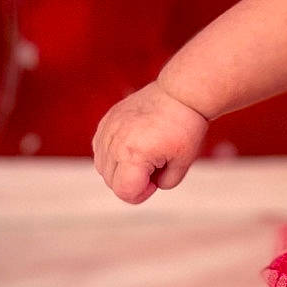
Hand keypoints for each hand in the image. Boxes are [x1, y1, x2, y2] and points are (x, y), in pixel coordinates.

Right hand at [93, 82, 208, 203]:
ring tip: (145, 154)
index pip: (124, 191)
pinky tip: (134, 145)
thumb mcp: (182, 163)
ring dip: (122, 169)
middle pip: (112, 182)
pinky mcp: (106, 121)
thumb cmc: (185, 126)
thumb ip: (163, 183)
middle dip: (133, 181)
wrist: (180, 93)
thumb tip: (147, 184)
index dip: (142, 193)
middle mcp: (115, 142)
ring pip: (102, 167)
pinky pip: (100, 149)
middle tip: (156, 165)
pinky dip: (114, 154)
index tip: (157, 180)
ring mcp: (108, 129)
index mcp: (133, 154)